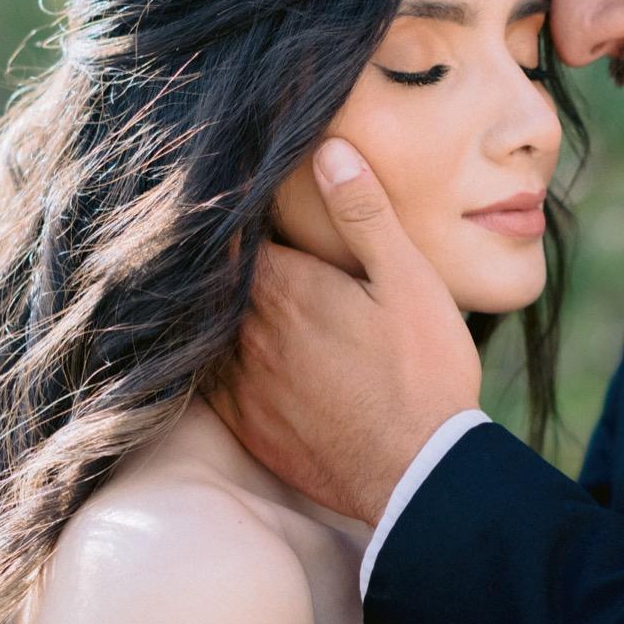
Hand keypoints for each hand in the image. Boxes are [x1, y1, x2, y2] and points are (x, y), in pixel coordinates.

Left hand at [216, 141, 482, 526]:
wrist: (418, 474)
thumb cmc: (423, 372)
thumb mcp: (409, 281)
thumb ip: (364, 214)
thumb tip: (328, 149)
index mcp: (283, 286)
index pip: (228, 232)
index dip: (225, 207)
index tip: (222, 185)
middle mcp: (247, 331)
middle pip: (209, 277)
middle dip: (212, 253)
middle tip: (207, 226)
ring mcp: (240, 381)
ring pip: (200, 328)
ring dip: (205, 306)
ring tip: (207, 284)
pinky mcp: (244, 423)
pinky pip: (203, 380)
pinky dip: (203, 357)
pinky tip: (214, 349)